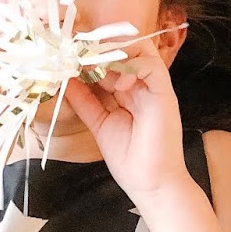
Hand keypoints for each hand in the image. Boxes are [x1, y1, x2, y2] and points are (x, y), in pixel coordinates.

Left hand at [61, 34, 191, 203]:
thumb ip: (84, 101)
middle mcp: (142, 84)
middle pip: (124, 47)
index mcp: (128, 90)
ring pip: (139, 48)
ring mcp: (154, 87)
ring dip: (115, 53)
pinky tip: (117, 86)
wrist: (151, 184)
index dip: (90, 53)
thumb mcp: (98, 123)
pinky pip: (150, 65)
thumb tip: (65, 79)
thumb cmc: (129, 159)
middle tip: (77, 56)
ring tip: (96, 68)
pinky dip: (131, 68)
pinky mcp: (165, 94)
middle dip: (99, 48)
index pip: (111, 57)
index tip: (68, 55)